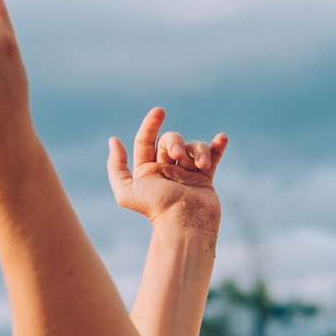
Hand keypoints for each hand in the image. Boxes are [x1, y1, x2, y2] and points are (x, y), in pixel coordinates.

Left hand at [107, 107, 227, 224]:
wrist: (184, 224)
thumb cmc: (155, 209)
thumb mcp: (126, 191)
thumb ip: (116, 167)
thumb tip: (114, 141)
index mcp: (147, 171)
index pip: (146, 140)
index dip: (151, 124)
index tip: (159, 111)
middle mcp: (166, 170)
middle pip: (170, 141)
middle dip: (174, 142)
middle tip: (176, 155)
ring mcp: (187, 173)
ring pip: (192, 147)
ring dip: (198, 150)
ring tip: (201, 164)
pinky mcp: (205, 179)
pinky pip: (213, 157)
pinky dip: (217, 147)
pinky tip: (222, 139)